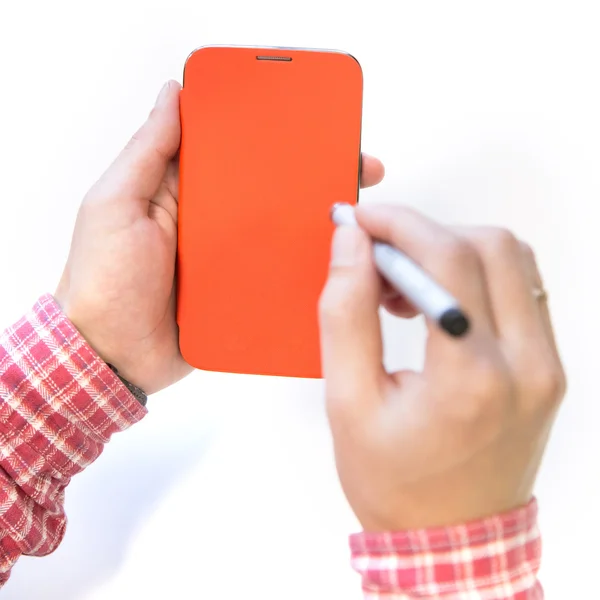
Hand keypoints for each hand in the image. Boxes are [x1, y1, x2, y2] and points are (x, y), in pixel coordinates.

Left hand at [55, 81, 385, 393]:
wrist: (114, 356)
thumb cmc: (103, 282)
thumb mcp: (115, 204)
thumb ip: (147, 152)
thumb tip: (173, 94)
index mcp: (183, 190)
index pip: (232, 148)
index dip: (268, 130)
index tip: (309, 115)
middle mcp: (210, 219)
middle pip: (266, 188)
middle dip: (308, 172)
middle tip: (352, 163)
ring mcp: (228, 256)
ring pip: (277, 229)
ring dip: (311, 219)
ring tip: (354, 208)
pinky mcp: (240, 290)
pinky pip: (276, 271)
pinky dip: (301, 265)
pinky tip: (332, 257)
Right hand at [319, 204, 565, 530]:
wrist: (449, 537)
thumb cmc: (395, 483)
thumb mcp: (346, 402)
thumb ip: (345, 314)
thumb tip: (351, 247)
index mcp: (470, 379)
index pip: (447, 260)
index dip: (399, 225)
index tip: (362, 222)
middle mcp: (525, 366)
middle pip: (490, 246)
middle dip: (424, 232)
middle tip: (378, 254)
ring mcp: (546, 367)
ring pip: (513, 260)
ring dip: (453, 249)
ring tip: (403, 285)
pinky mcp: (548, 368)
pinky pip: (520, 290)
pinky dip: (475, 274)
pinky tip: (435, 300)